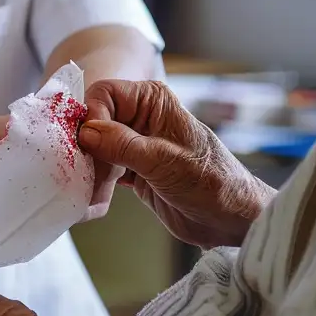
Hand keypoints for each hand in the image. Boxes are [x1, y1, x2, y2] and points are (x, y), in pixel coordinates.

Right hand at [78, 79, 275, 247]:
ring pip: (95, 144)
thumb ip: (122, 145)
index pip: (104, 94)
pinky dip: (96, 178)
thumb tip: (84, 132)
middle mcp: (140, 116)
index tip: (87, 144)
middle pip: (94, 118)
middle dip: (86, 142)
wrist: (234, 221)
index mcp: (151, 101)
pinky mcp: (132, 168)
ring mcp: (135, 143)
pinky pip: (103, 166)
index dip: (91, 116)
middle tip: (81, 167)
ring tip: (88, 182)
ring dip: (89, 162)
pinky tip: (95, 190)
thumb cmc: (213, 184)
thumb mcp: (165, 162)